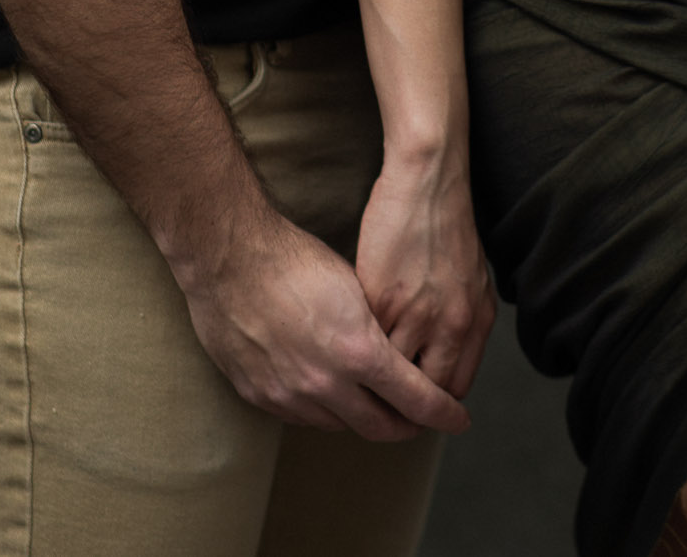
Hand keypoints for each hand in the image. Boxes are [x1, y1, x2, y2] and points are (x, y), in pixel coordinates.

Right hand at [181, 194, 470, 440]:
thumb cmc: (294, 260)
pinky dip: (325, 409)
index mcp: (357, 351)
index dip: (443, 413)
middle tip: (420, 418)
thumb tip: (402, 356)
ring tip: (375, 400)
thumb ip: (379, 330)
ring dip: (364, 416)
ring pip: (341, 425)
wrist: (228, 259)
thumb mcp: (355, 286)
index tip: (458, 419)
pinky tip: (330, 389)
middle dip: (408, 426)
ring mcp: (289, 396)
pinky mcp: (260, 397)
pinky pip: (303, 418)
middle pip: (381, 427)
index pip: (416, 400)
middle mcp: (325, 384)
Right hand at [355, 152, 495, 400]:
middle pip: (424, 388)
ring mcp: (417, 315)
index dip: (432, 399)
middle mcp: (452, 326)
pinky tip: (348, 342)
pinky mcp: (382, 299)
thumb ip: (463, 321)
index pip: (454, 387)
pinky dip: (359, 346)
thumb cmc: (448, 225)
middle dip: (404, 397)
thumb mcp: (472, 279)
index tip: (415, 399)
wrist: (429, 182)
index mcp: (475, 323)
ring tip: (359, 372)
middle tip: (384, 394)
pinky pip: (368, 340)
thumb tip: (448, 357)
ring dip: (377, 373)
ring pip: (392, 371)